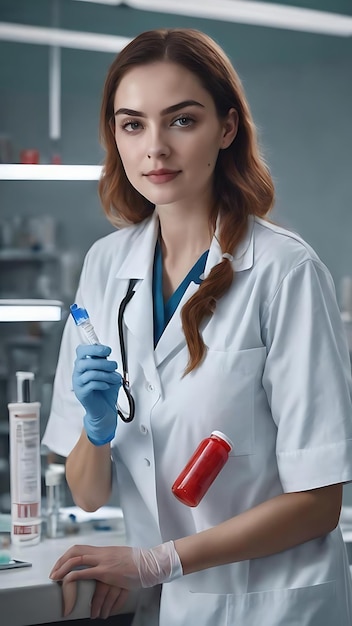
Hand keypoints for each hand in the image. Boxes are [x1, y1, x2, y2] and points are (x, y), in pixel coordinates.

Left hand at [49, 542, 182, 615]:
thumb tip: (102, 568)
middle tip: (53, 573)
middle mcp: (102, 553)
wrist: (151, 564)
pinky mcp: (107, 572)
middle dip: (61, 561)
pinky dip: (73, 576)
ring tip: (56, 579)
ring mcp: (104, 561)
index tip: (60, 565)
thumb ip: (110, 561)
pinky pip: (85, 572)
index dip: (67, 556)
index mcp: (104, 550)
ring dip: (63, 569)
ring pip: (77, 559)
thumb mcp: (121, 558)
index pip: (80, 548)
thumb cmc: (139, 563)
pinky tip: (67, 581)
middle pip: (75, 551)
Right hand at [72, 344, 121, 445]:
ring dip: (106, 374)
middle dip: (102, 362)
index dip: (94, 348)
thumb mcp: (108, 373)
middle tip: (114, 366)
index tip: (107, 350)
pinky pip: (91, 384)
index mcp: (83, 364)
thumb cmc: (106, 391)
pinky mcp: (82, 393)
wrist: (104, 410)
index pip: (82, 350)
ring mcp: (78, 383)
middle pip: (84, 361)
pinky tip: (107, 385)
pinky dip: (102, 383)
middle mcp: (78, 372)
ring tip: (114, 378)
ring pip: (90, 373)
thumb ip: (105, 362)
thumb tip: (105, 352)